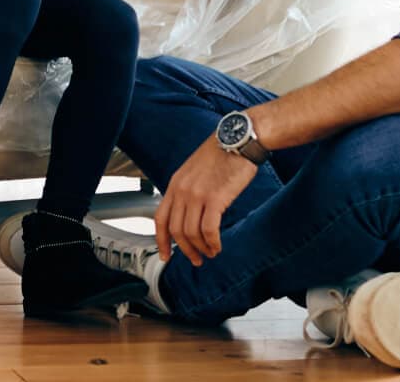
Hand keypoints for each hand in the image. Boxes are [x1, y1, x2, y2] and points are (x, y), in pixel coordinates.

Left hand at [154, 134, 256, 266]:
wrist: (238, 139)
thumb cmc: (222, 152)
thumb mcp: (194, 169)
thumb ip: (188, 189)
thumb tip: (189, 215)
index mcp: (175, 183)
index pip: (160, 218)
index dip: (161, 240)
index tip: (166, 255)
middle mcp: (182, 189)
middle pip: (176, 230)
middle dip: (185, 250)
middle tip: (196, 259)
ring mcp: (197, 194)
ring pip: (191, 233)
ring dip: (201, 249)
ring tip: (211, 252)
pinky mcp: (215, 198)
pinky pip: (208, 230)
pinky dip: (212, 243)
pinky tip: (218, 245)